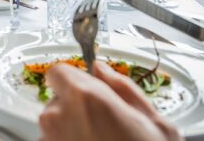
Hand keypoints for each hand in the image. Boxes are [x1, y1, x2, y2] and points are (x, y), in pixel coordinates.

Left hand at [39, 62, 180, 140]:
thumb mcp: (154, 121)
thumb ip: (122, 87)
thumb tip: (102, 69)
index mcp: (85, 97)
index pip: (58, 72)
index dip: (74, 79)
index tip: (89, 90)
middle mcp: (58, 116)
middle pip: (57, 100)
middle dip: (76, 108)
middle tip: (105, 126)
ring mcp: (49, 140)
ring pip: (54, 126)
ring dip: (71, 131)